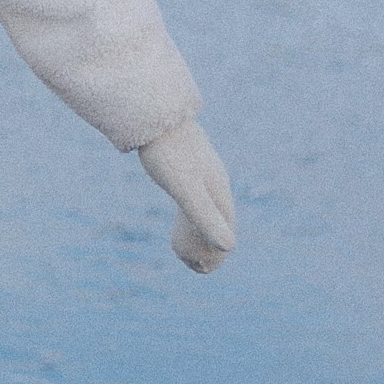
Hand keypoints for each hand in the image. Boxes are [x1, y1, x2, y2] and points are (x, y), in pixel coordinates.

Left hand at [139, 121, 235, 273]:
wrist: (154, 115)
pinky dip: (190, 214)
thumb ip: (205, 217)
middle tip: (189, 262)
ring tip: (182, 245)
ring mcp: (201, 173)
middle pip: (219, 221)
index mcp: (218, 190)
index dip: (217, 253)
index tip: (200, 268)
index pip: (227, 230)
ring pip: (206, 208)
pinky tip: (179, 216)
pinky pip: (195, 196)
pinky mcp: (187, 166)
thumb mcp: (185, 189)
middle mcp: (214, 182)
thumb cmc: (167, 153)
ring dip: (198, 231)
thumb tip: (228, 247)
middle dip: (207, 245)